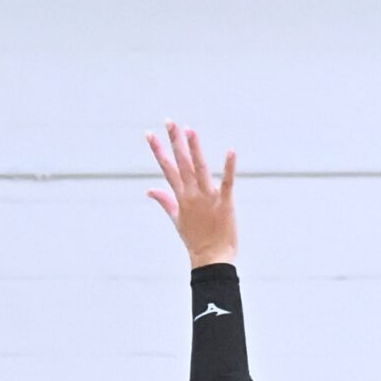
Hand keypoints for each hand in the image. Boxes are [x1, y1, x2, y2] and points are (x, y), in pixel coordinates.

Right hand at [146, 122, 236, 267]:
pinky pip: (227, 182)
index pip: (167, 169)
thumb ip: (164, 201)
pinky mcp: (225, 203)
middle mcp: (192, 194)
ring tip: (189, 130)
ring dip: (194, 149)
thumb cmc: (195, 240)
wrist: (211, 258)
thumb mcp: (176, 219)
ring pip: (200, 168)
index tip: (149, 134)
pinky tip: (231, 151)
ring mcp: (208, 198)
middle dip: (174, 142)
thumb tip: (149, 190)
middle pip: (181, 163)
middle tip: (169, 121)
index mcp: (181, 197)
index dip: (158, 151)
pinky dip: (229, 167)